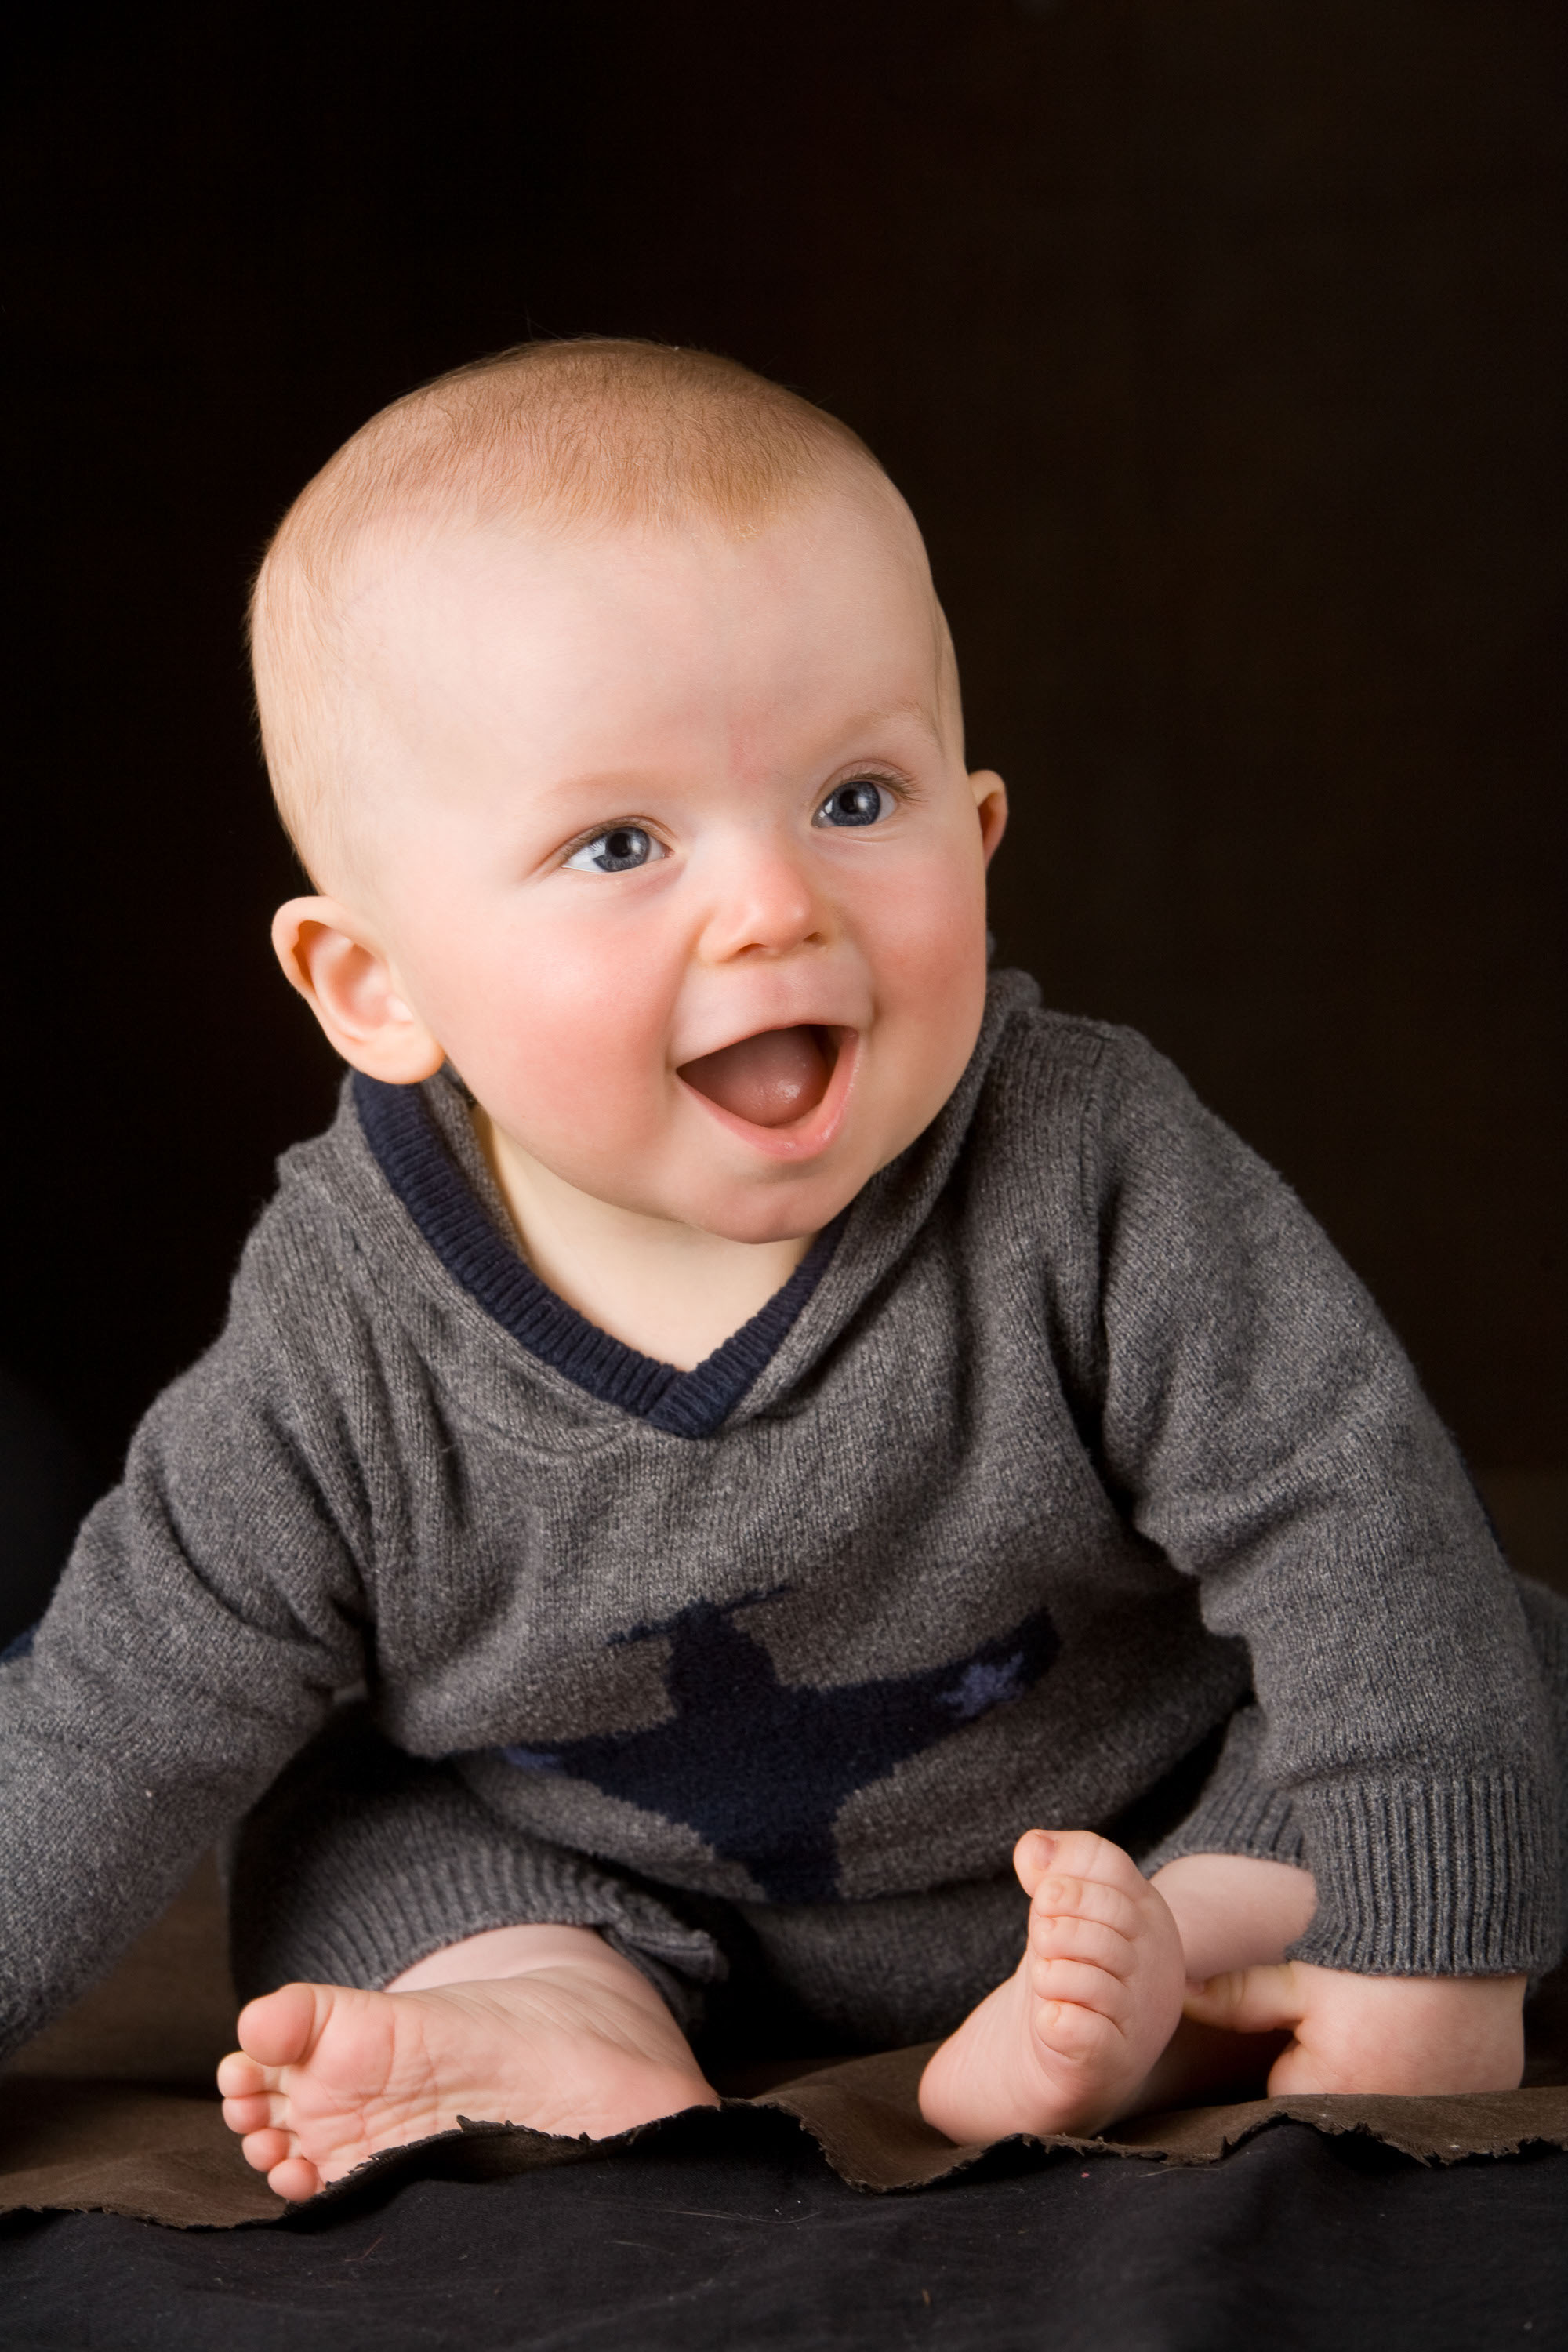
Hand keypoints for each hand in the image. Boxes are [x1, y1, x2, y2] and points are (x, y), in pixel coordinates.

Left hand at [1183, 1960, 1525, 2095]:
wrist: (1452, 1919)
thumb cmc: (1366, 1954)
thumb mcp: (1296, 1982)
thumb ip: (1237, 2001)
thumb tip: (1181, 1997)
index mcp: (1335, 2099)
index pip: (1291, 2099)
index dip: (1293, 2062)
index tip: (1312, 2027)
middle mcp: (1393, 2119)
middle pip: (1342, 2110)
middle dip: (1337, 2078)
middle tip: (1355, 2025)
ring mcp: (1447, 2109)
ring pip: (1394, 2104)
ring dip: (1390, 2079)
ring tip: (1392, 2027)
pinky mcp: (1487, 2089)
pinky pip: (1447, 2093)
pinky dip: (1438, 2071)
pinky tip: (1433, 2032)